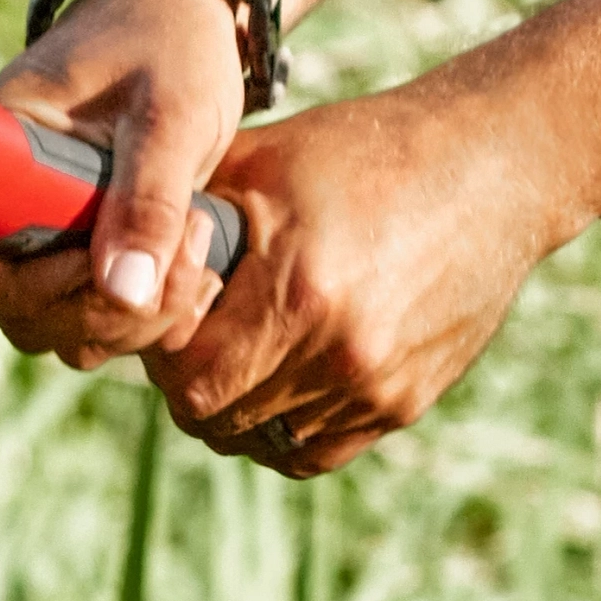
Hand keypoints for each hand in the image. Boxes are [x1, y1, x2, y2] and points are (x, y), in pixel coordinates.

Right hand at [0, 0, 247, 365]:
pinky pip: (102, 322)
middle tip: (190, 247)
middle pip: (17, 312)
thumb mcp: (170, 111)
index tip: (96, 254)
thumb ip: (149, 198)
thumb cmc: (171, 44)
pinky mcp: (88, 254)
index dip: (19, 286)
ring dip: (137, 317)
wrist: (193, 18)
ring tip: (203, 247)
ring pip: (63, 328)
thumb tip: (124, 293)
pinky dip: (156, 317)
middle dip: (105, 306)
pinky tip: (202, 270)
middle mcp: (5, 206)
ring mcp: (46, 236)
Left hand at [144, 71, 567, 472]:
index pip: (186, 374)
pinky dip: (279, 425)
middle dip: (187, 380)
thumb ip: (180, 216)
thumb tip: (109, 257)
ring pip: (259, 440)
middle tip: (192, 331)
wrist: (492, 168)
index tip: (164, 311)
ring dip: (232, 405)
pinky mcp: (406, 405)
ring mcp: (378, 387)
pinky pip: (313, 451)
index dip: (158, 349)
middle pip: (214, 417)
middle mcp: (343, 353)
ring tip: (237, 344)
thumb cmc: (363, 150)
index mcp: (300, 290)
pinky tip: (276, 372)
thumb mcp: (260, 163)